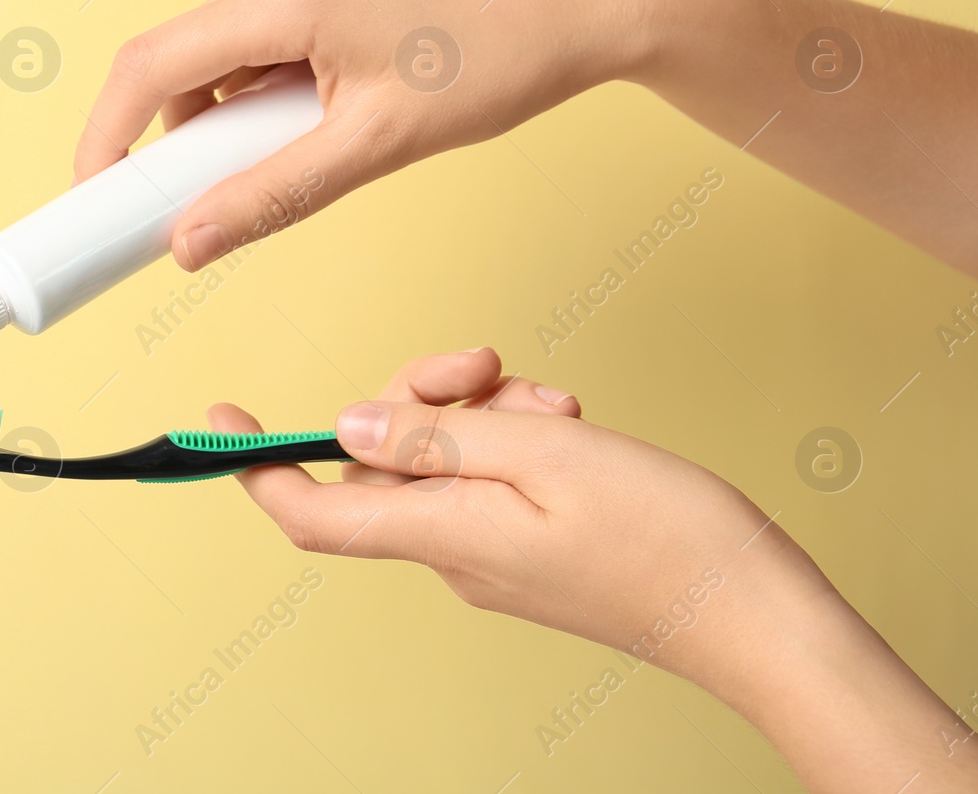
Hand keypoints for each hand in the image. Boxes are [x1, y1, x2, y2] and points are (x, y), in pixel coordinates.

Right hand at [74, 0, 665, 270]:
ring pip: (221, 50)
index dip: (104, 138)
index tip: (93, 198)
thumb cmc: (501, 58)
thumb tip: (190, 241)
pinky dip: (264, 89)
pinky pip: (261, 34)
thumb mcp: (378, 146)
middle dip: (175, 138)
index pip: (148, 66)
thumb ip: (273, 196)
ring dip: (229, 115)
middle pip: (178, 58)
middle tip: (199, 205)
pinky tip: (320, 119)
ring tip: (301, 156)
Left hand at [212, 349, 977, 792]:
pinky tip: (567, 426)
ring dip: (487, 410)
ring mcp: (489, 553)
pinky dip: (518, 436)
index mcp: (441, 533)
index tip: (221, 417)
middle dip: (425, 393)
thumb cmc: (665, 537)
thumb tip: (350, 423)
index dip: (255, 464)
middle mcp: (451, 550)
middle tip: (488, 366)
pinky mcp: (526, 547)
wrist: (755, 611)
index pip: (312, 507)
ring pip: (445, 454)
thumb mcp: (544, 455)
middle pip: (385, 454)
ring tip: (555, 405)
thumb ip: (438, 437)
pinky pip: (489, 476)